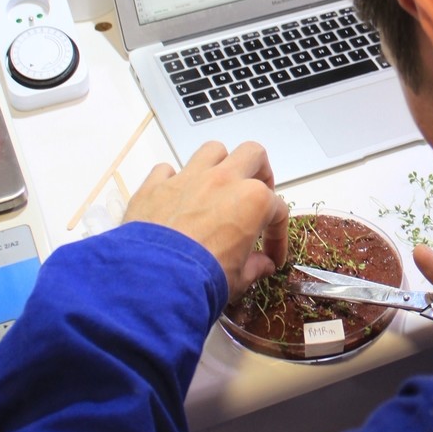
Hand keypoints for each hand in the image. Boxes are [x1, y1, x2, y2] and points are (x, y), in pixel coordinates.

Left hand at [124, 141, 288, 297]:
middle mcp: (223, 180)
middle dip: (259, 172)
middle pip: (253, 154)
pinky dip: (173, 181)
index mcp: (253, 200)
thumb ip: (255, 267)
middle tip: (255, 195)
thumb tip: (263, 265)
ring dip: (219, 166)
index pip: (278, 211)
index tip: (271, 257)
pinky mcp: (155, 185)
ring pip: (212, 150)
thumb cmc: (205, 279)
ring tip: (217, 189)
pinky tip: (175, 200)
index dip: (277, 236)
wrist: (154, 281)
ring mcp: (188, 178)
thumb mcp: (239, 279)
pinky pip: (167, 170)